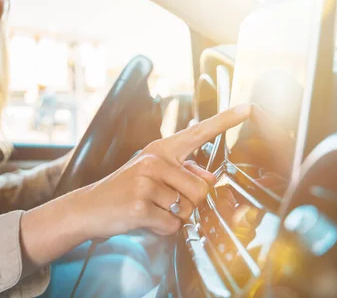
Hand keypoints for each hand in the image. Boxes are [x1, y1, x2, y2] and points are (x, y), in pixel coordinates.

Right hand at [77, 104, 250, 237]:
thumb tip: (211, 178)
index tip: (248, 107)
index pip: (197, 133)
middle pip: (202, 189)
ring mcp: (146, 182)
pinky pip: (171, 225)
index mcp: (159, 150)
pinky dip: (162, 229)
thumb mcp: (151, 175)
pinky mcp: (140, 205)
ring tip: (151, 210)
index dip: (225, 120)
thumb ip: (183, 173)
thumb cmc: (124, 191)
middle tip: (164, 204)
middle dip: (190, 205)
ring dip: (174, 218)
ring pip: (188, 210)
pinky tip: (144, 220)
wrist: (89, 207)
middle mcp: (154, 161)